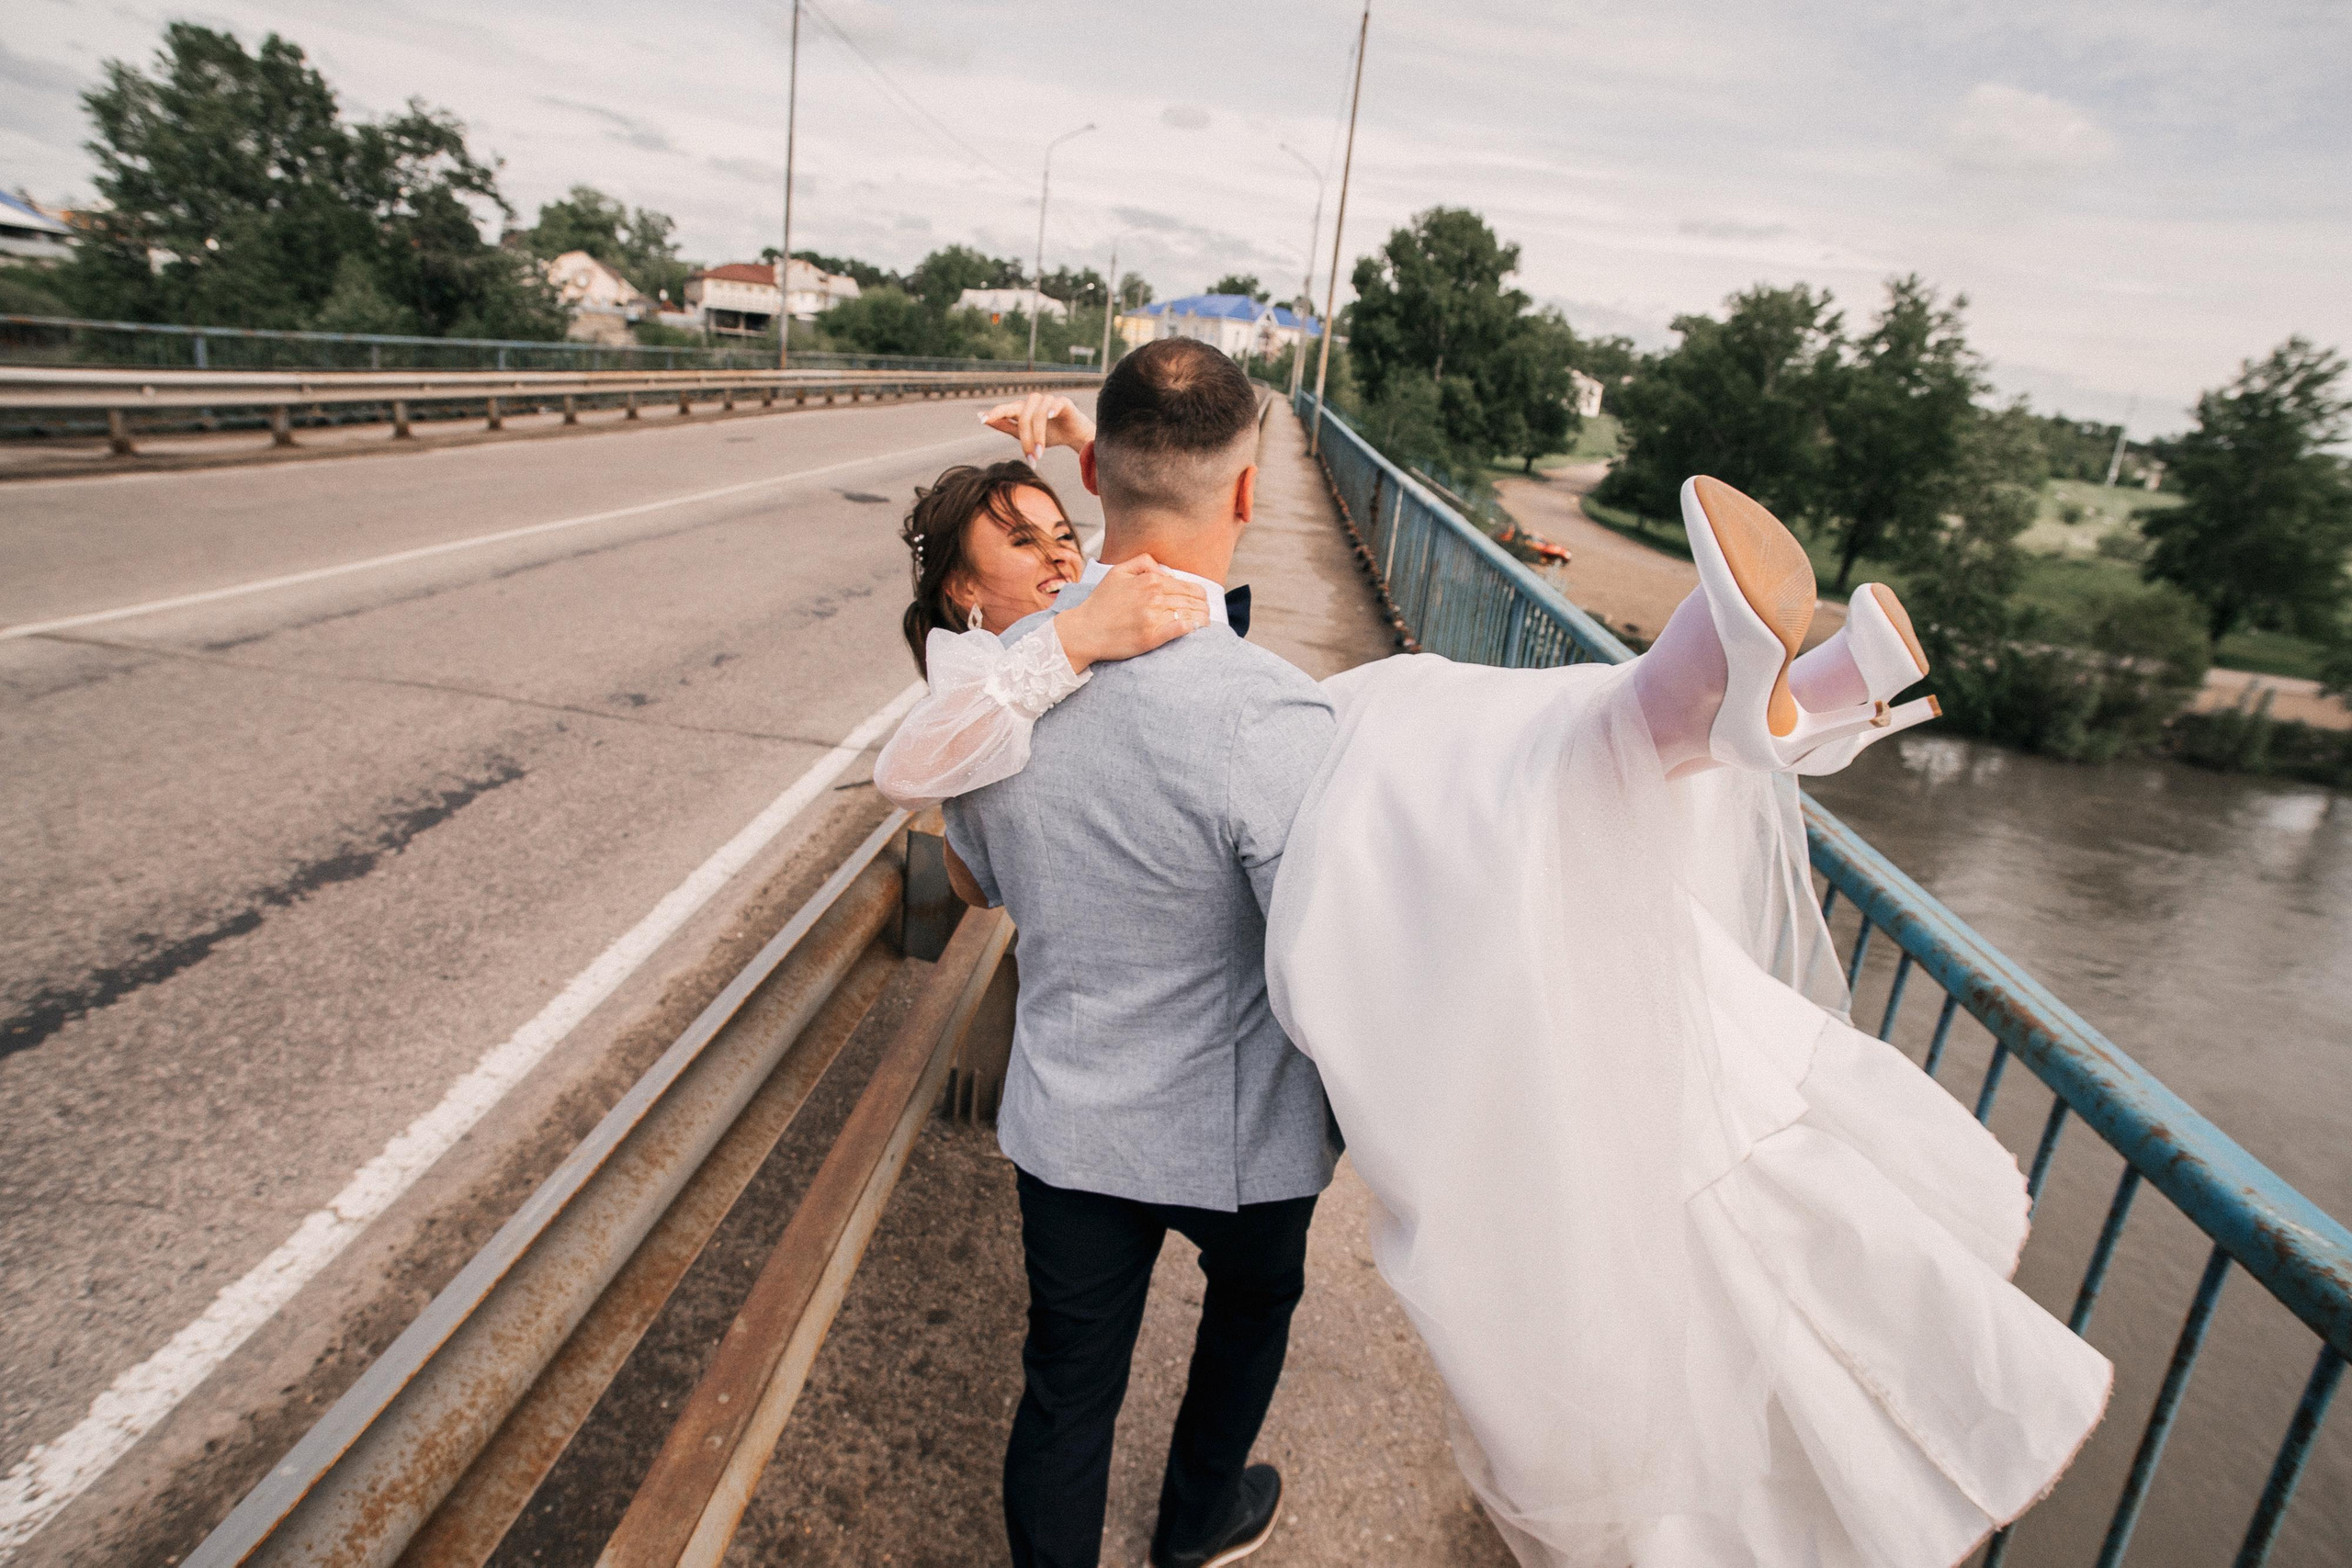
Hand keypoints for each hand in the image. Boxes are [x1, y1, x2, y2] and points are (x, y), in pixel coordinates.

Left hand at [981, 392, 1094, 461]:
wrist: (1074, 435)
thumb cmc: (1049, 433)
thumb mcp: (1024, 434)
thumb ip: (1005, 426)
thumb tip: (982, 418)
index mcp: (1021, 409)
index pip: (1005, 410)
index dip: (994, 414)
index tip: (982, 419)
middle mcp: (1032, 402)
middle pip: (1022, 417)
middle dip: (1026, 440)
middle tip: (1031, 460)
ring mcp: (1047, 400)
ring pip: (1037, 415)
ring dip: (1038, 436)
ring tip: (1041, 453)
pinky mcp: (1063, 402)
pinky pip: (1054, 403)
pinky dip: (1051, 409)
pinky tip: (1050, 416)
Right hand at [1053, 555, 1210, 670]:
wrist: (1084, 630)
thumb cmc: (1101, 603)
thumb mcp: (1117, 572)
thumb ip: (1142, 562)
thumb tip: (1164, 569)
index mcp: (1150, 580)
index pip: (1188, 586)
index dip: (1199, 595)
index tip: (1201, 602)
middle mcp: (1154, 596)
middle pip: (1193, 600)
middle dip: (1204, 607)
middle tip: (1206, 614)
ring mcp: (1153, 616)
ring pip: (1191, 613)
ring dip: (1202, 618)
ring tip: (1203, 623)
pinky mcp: (1151, 637)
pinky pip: (1181, 629)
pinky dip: (1191, 627)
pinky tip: (1194, 629)